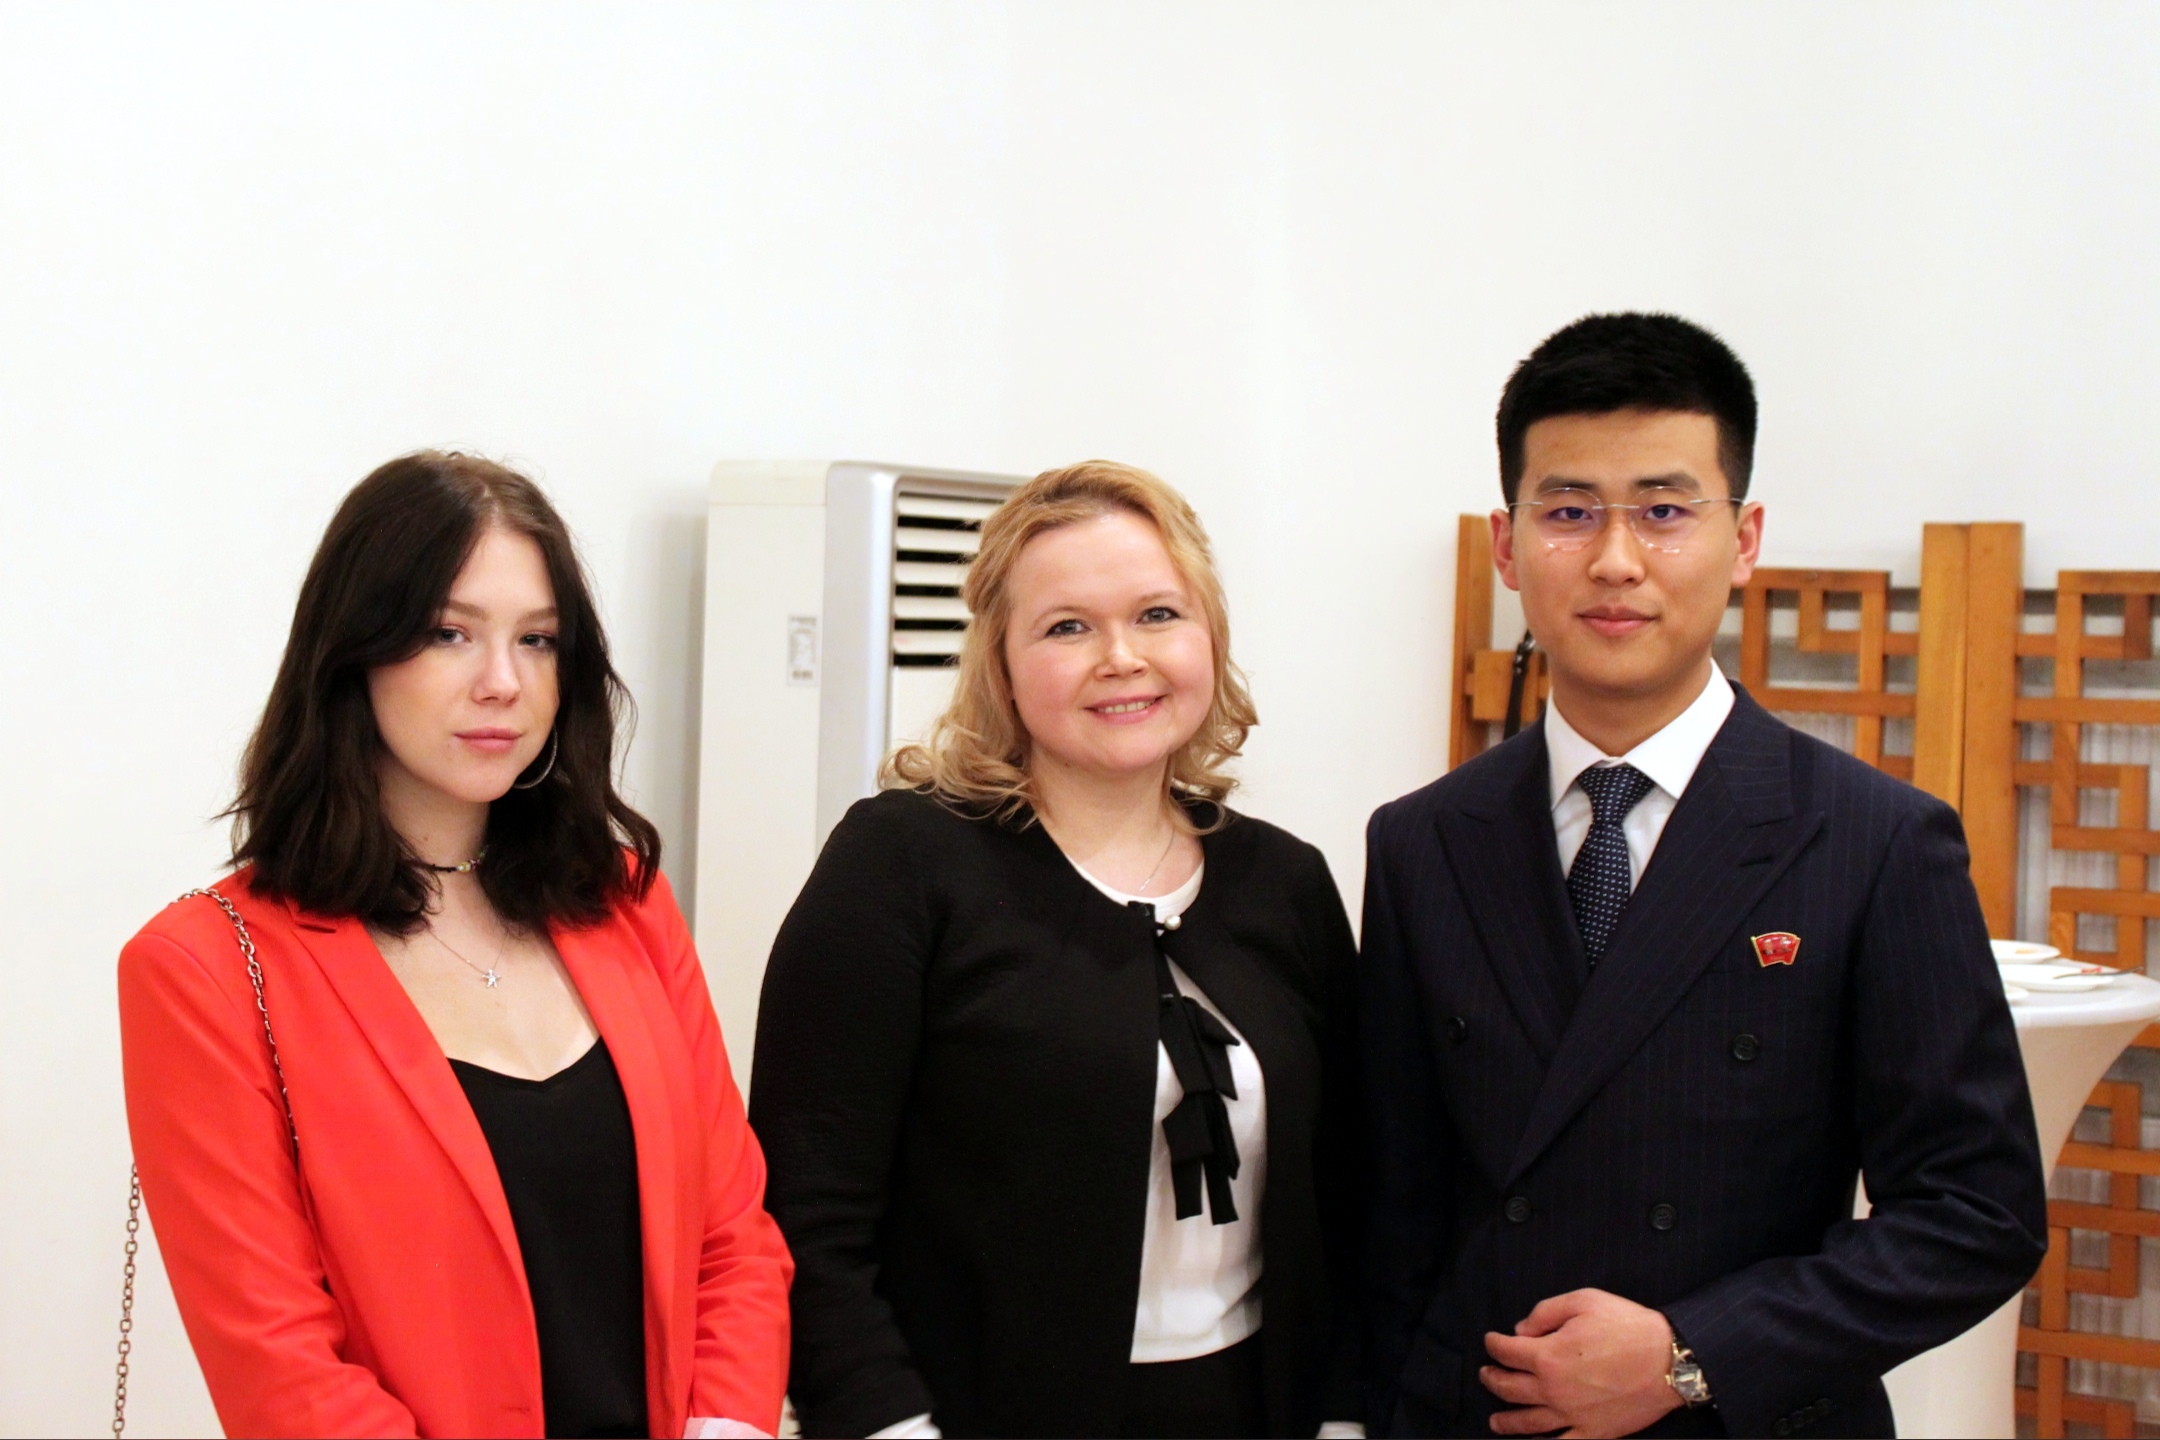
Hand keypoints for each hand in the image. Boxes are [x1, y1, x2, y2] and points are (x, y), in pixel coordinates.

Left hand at [1479, 1289, 1681, 1437]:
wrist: (1670, 1361)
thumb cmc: (1628, 1326)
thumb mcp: (1583, 1301)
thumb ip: (1544, 1313)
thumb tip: (1520, 1331)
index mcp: (1548, 1356)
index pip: (1506, 1352)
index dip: (1494, 1344)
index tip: (1491, 1340)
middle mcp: (1554, 1390)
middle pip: (1509, 1388)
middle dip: (1492, 1379)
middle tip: (1486, 1374)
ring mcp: (1573, 1416)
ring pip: (1528, 1423)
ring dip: (1506, 1420)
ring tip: (1495, 1420)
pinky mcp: (1594, 1433)